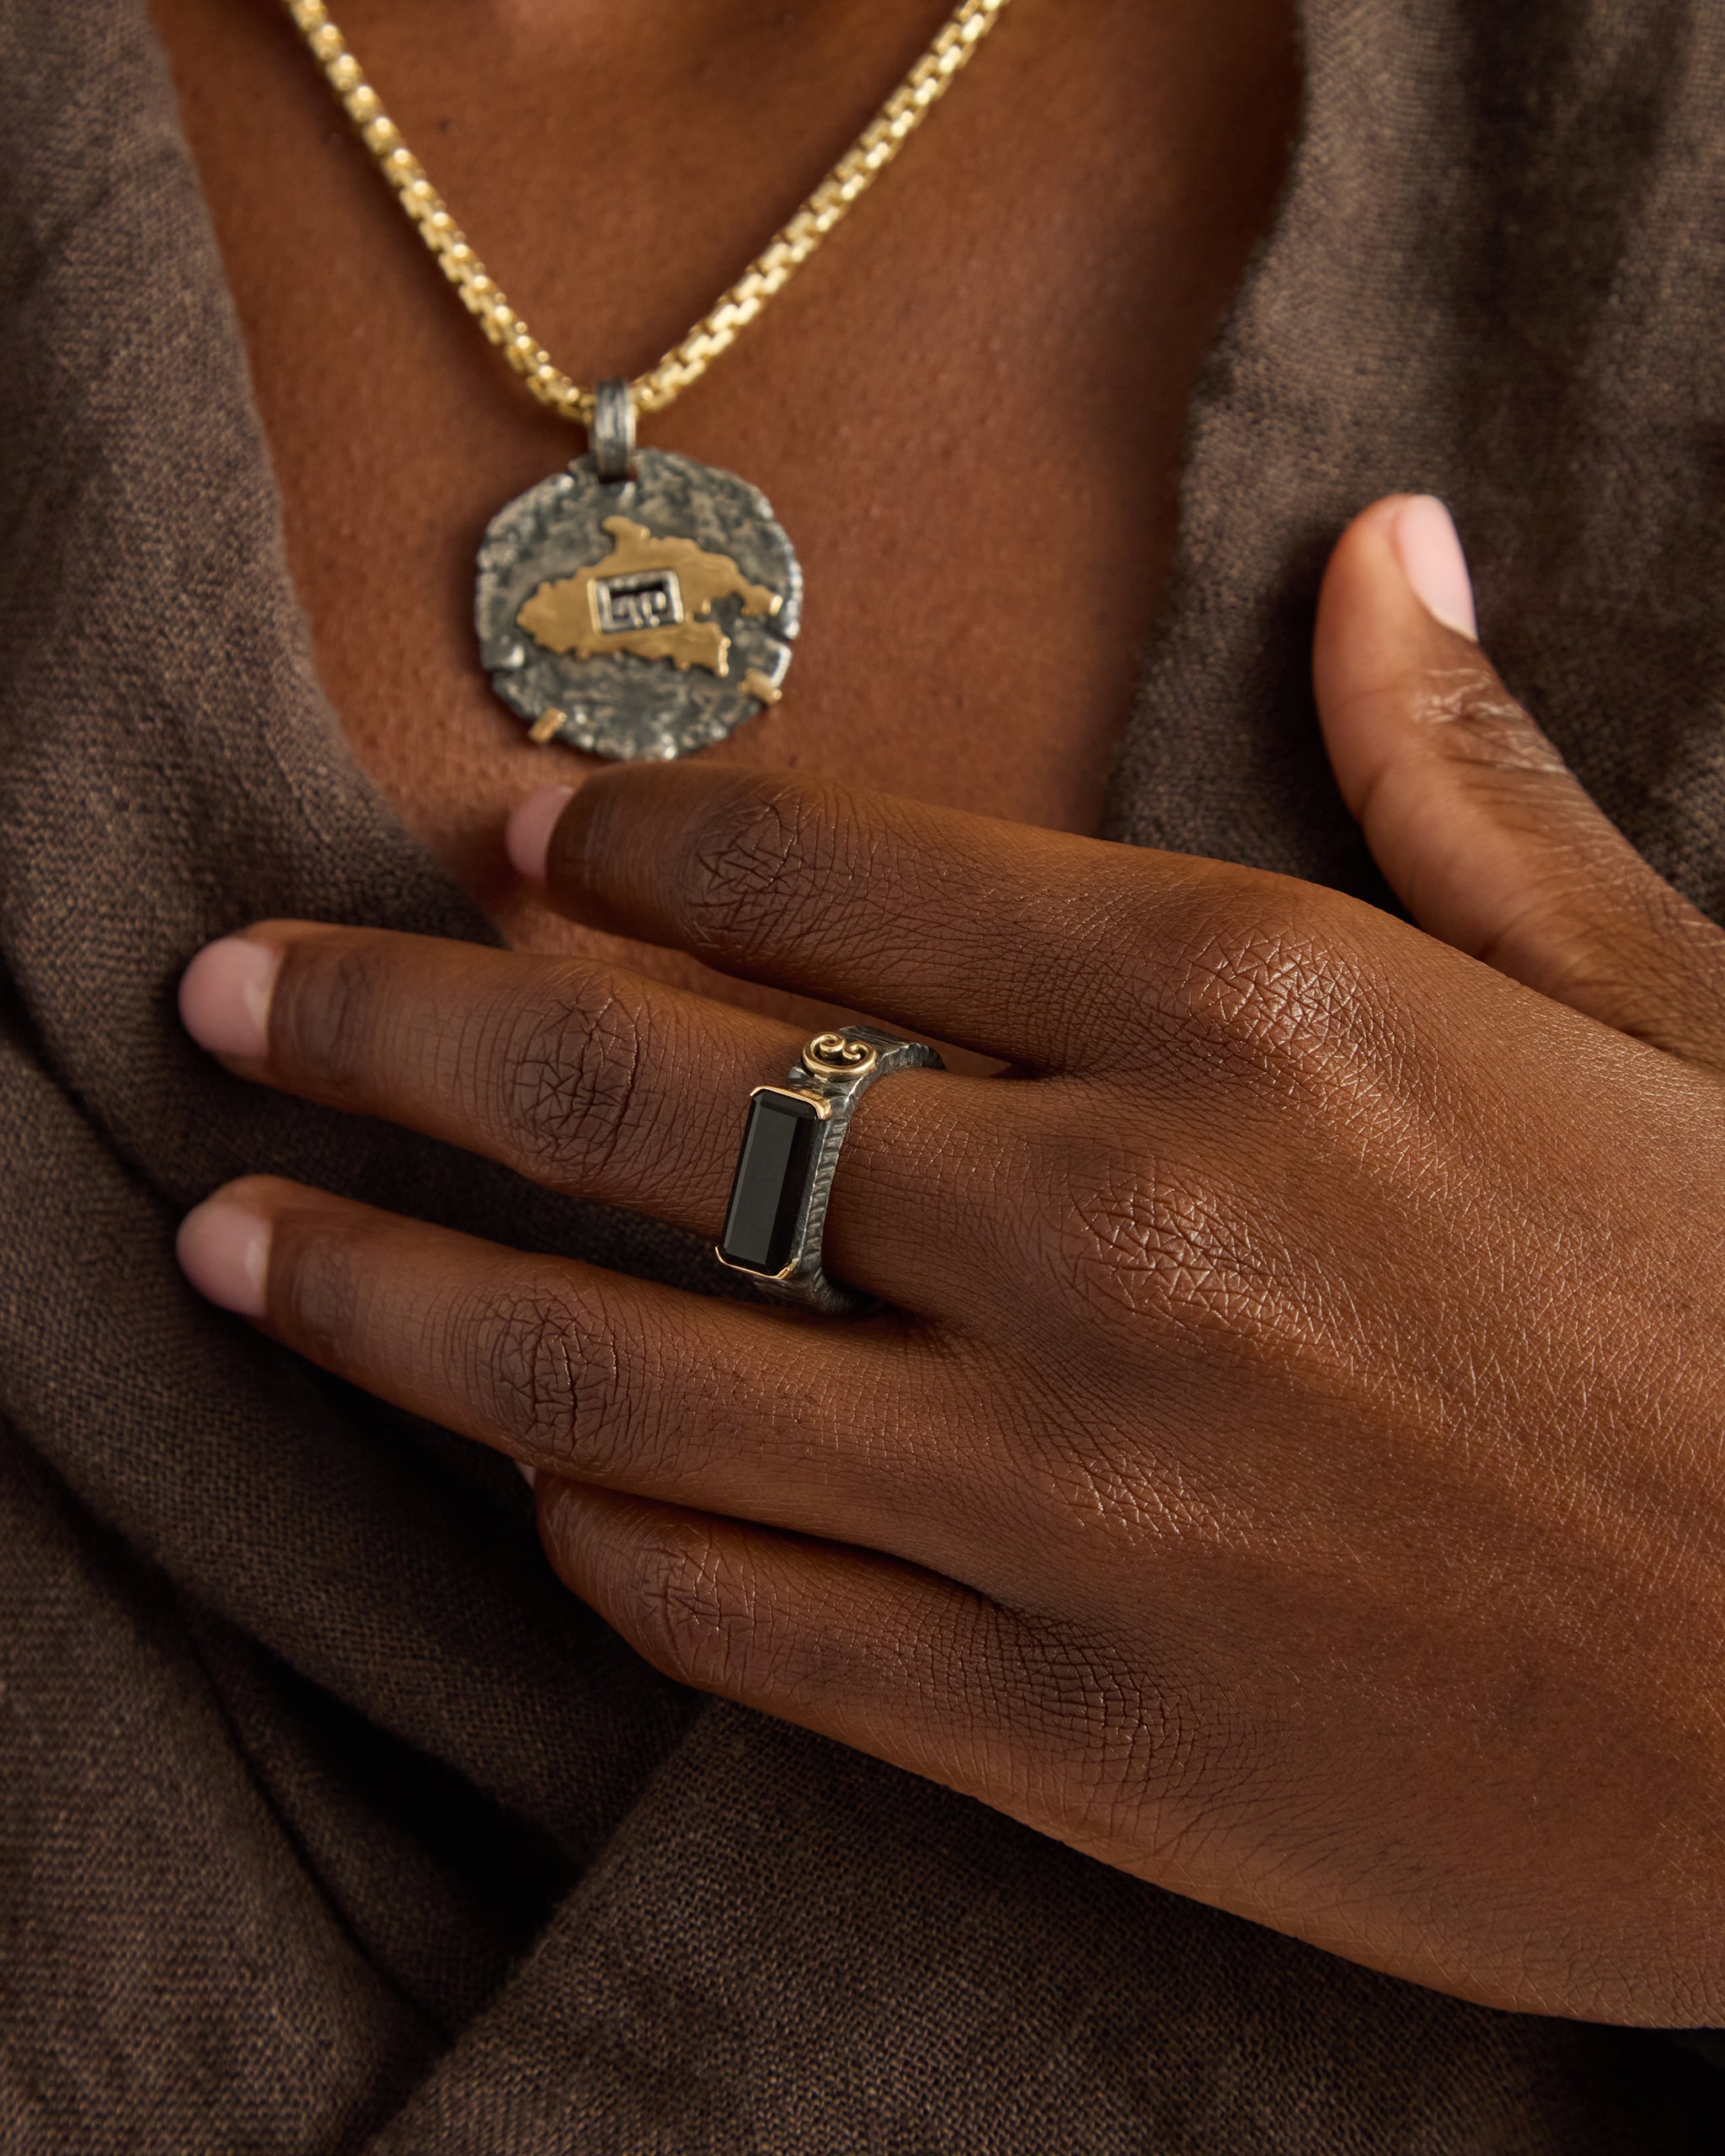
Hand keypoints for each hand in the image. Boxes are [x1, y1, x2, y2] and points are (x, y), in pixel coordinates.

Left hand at [176, 497, 1724, 2023]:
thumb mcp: (1665, 1015)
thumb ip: (1470, 788)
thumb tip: (1392, 546)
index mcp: (1267, 1010)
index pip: (836, 876)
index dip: (632, 844)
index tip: (507, 838)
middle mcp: (1121, 1231)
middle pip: (644, 1094)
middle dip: (388, 1028)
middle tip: (221, 993)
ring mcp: (1063, 1500)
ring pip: (612, 1374)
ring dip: (390, 1292)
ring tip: (235, 1238)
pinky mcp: (1055, 1734)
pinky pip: (722, 1611)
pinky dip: (591, 1534)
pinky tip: (522, 1485)